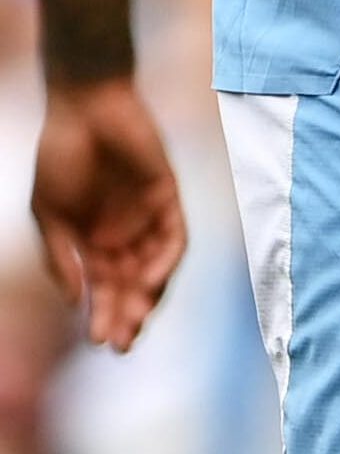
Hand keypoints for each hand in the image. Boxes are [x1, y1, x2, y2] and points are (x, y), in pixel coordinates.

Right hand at [31, 78, 185, 350]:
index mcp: (94, 242)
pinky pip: (174, 235)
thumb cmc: (60, 157)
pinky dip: (166, 260)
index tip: (99, 343)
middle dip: (128, 315)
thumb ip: (62, 258)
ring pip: (156, 267)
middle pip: (132, 285)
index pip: (105, 289)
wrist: (84, 108)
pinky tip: (151, 281)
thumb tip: (74, 301)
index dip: (104, 316)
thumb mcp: (50, 215)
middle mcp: (124, 234)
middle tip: (122, 345)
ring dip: (148, 296)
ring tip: (135, 321)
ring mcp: (148, 216)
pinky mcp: (168, 196)